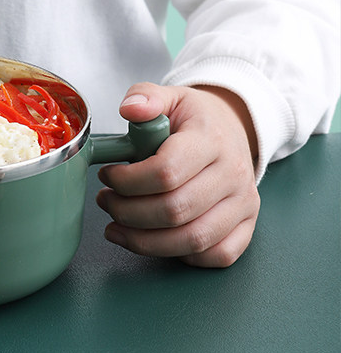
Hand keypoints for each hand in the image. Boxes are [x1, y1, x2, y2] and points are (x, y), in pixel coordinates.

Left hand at [96, 83, 259, 266]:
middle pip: (174, 210)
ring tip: (116, 225)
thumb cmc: (194, 119)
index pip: (166, 172)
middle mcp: (234, 174)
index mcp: (211, 140)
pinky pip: (217, 255)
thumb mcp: (170, 97)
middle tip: (106, 201)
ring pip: (192, 239)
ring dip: (144, 240)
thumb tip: (130, 109)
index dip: (127, 181)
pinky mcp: (246, 226)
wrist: (232, 129)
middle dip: (127, 212)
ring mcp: (244, 203)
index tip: (107, 176)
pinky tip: (153, 240)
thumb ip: (146, 97)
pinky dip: (180, 254)